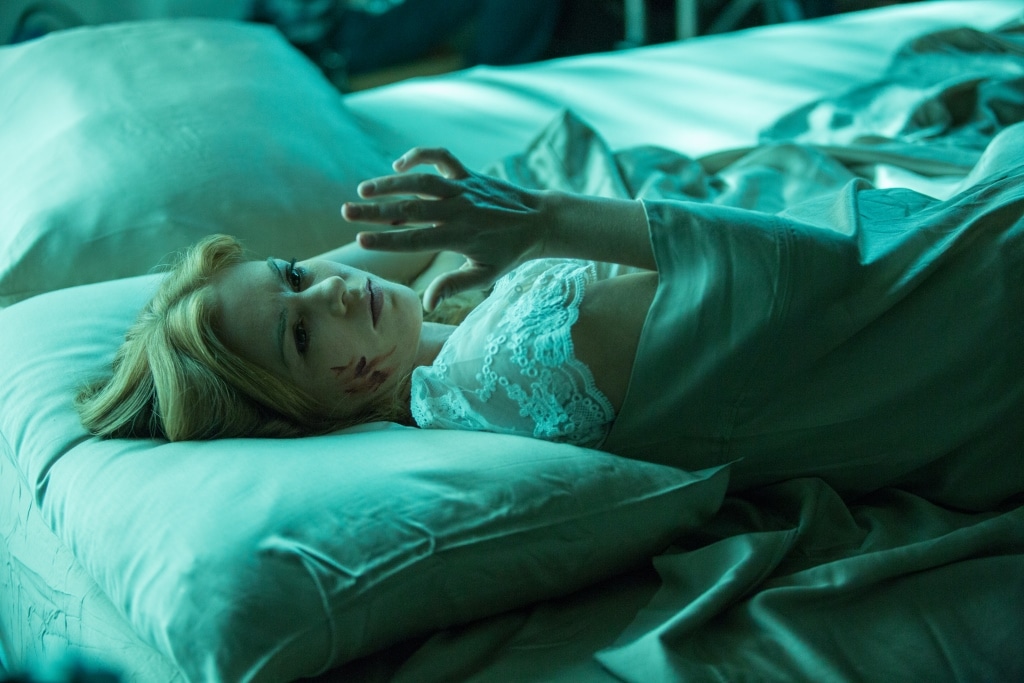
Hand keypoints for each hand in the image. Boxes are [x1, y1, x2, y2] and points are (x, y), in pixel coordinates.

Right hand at [342, 148, 546, 310]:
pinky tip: (398, 165)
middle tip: (346, 212)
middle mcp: (459, 210)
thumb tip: (426, 301)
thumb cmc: (509, 253)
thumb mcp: (485, 275)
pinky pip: (440, 157)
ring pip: (421, 181)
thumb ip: (454, 285)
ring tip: (362, 190)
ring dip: (390, 182)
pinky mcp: (468, 173)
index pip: (416, 239)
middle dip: (375, 211)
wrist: (539, 221)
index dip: (387, 239)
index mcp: (460, 237)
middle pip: (410, 208)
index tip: (361, 239)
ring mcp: (463, 188)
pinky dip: (419, 156)